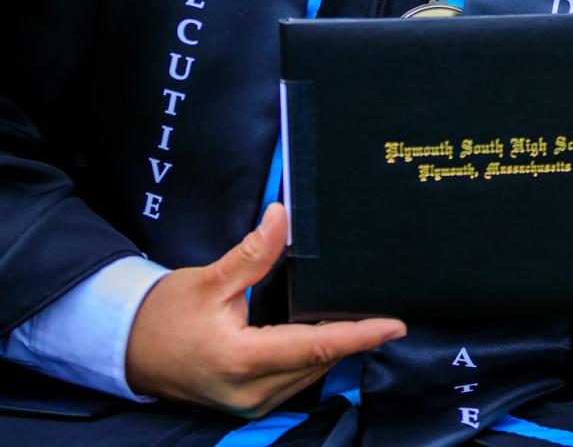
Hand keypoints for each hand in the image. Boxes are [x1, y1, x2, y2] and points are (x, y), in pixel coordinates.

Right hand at [126, 203, 405, 415]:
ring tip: (365, 319)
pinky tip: (328, 334)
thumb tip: (283, 216)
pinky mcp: (248, 403)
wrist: (130, 350)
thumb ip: (253, 253)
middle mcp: (252, 391)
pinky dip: (314, 356)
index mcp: (243, 360)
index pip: (316, 346)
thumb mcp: (210, 279)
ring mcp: (250, 403)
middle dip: (354, 337)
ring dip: (336, 348)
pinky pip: (295, 379)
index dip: (359, 335)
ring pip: (309, 374)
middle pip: (319, 361)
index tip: (394, 324)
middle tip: (385, 311)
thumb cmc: (167, 314)